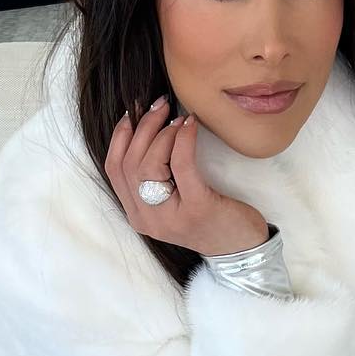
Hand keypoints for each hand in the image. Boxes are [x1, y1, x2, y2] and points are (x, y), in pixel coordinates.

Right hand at [105, 96, 270, 257]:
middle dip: (142, 127)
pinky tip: (190, 124)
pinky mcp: (196, 208)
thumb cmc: (210, 219)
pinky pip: (180, 164)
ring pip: (148, 164)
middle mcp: (148, 220)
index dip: (119, 137)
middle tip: (160, 105)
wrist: (240, 249)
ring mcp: (170, 217)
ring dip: (162, 132)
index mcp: (138, 216)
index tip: (132, 113)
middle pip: (129, 164)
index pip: (114, 170)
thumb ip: (156, 179)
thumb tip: (147, 129)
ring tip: (178, 118)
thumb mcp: (173, 201)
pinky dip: (183, 139)